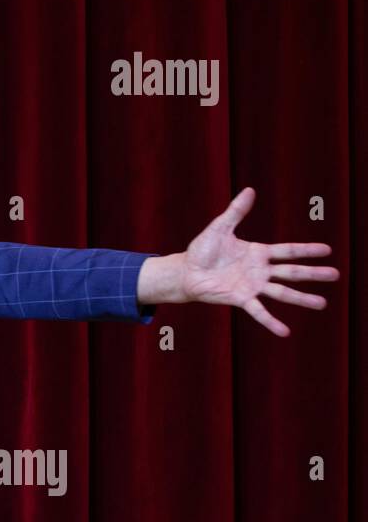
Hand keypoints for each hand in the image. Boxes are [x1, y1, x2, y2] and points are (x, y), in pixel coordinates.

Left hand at [179, 186, 338, 336]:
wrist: (185, 271)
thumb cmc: (202, 250)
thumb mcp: (219, 227)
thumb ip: (236, 211)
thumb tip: (250, 190)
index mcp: (258, 252)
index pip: (288, 250)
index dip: (307, 250)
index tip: (328, 250)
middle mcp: (260, 270)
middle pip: (292, 272)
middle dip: (313, 273)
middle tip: (336, 275)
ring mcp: (252, 286)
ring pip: (282, 293)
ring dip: (302, 298)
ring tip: (322, 304)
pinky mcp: (240, 298)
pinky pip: (258, 311)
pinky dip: (270, 321)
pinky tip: (285, 331)